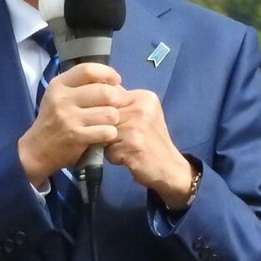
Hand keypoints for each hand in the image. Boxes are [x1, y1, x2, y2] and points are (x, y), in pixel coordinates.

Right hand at [18, 63, 123, 186]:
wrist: (37, 149)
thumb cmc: (54, 119)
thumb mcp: (60, 95)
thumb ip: (81, 85)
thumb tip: (113, 81)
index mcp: (59, 84)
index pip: (88, 70)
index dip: (108, 73)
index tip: (115, 81)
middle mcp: (62, 99)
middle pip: (105, 92)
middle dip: (116, 99)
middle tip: (113, 106)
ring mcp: (69, 119)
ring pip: (110, 113)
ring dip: (113, 119)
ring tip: (106, 122)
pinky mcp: (76, 137)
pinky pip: (107, 132)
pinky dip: (109, 134)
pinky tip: (102, 135)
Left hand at [104, 88, 193, 209]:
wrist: (169, 168)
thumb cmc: (150, 141)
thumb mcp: (141, 114)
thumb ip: (121, 103)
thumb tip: (92, 92)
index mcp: (144, 97)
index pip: (107, 96)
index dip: (103, 112)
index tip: (117, 125)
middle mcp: (142, 107)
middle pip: (102, 115)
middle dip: (104, 129)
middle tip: (122, 139)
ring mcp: (138, 126)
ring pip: (102, 132)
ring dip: (108, 144)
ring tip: (125, 148)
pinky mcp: (133, 144)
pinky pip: (107, 149)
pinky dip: (113, 157)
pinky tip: (127, 157)